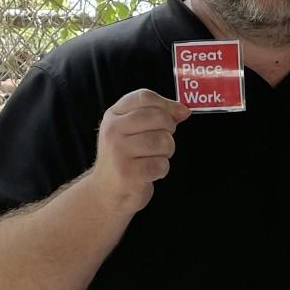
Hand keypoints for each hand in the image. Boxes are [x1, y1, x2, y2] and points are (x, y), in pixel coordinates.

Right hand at [91, 89, 189, 213]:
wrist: (106, 192)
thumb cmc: (125, 158)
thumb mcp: (133, 131)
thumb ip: (157, 116)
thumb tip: (183, 110)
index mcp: (114, 115)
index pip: (144, 97)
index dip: (167, 105)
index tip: (177, 115)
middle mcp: (113, 130)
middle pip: (157, 116)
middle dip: (169, 130)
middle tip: (162, 142)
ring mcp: (118, 151)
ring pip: (162, 140)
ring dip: (167, 152)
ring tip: (154, 157)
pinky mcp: (127, 173)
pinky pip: (160, 164)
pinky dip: (162, 169)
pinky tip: (150, 171)